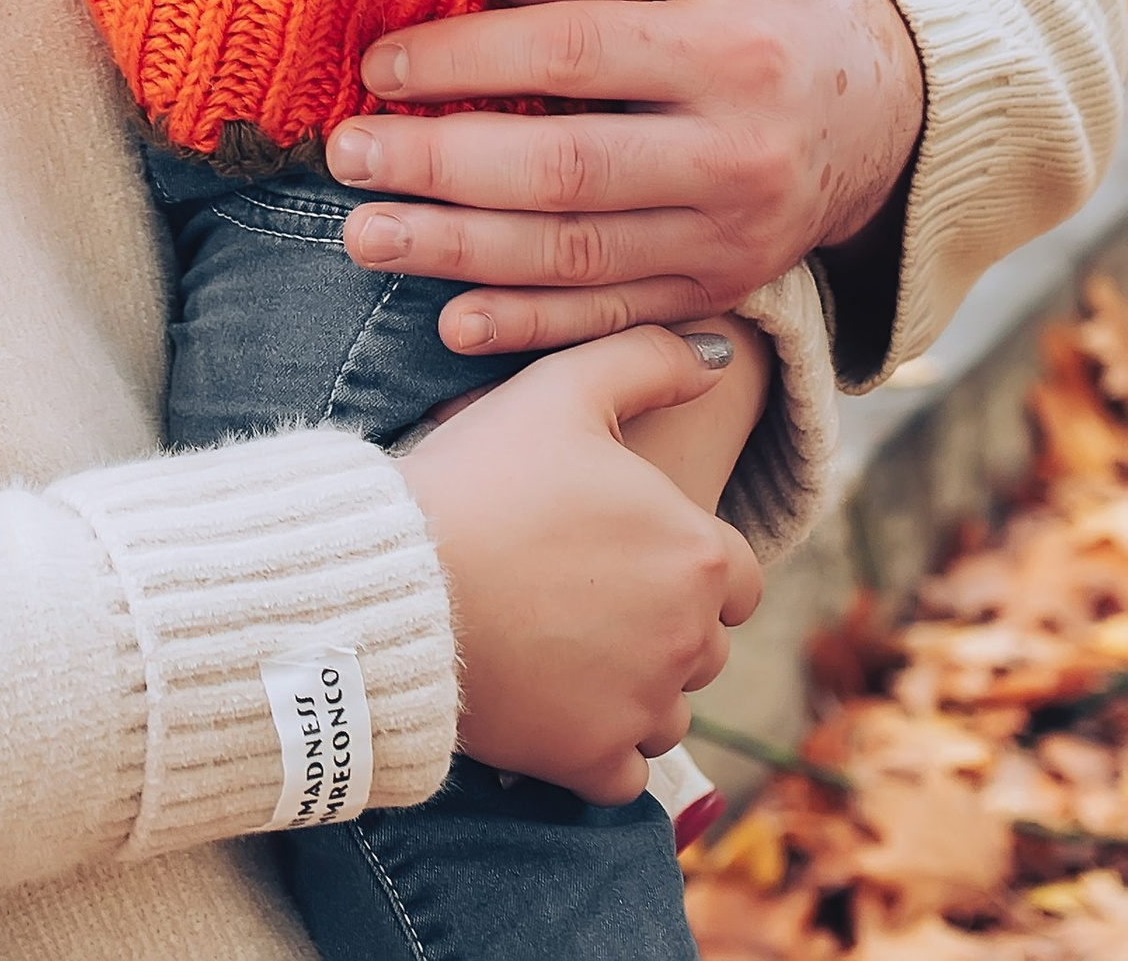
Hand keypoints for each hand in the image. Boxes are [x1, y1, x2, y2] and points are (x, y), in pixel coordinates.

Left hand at [325, 0, 925, 354]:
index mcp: (729, 53)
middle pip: (566, 171)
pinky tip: (450, 319)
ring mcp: (729, 242)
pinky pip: (612, 320)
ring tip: (365, 236)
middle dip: (442, 167)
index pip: (574, 54)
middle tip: (345, 156)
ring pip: (578, 257)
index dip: (469, 60)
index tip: (379, 63)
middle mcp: (734, 157)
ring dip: (460, 253)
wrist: (876, 109)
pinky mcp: (717, 295)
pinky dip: (529, 328)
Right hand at [404, 327, 761, 799]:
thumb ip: (647, 360)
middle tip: (579, 588)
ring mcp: (641, 708)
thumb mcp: (561, 388)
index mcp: (696, 553)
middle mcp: (689, 640)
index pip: (733, 573)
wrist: (396, 582)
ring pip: (667, 708)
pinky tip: (552, 703)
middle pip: (703, 643)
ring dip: (632, 686)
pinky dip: (596, 747)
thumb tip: (717, 358)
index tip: (621, 545)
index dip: (683, 556)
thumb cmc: (480, 477)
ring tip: (560, 643)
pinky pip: (623, 770)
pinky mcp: (592, 761)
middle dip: (658, 621)